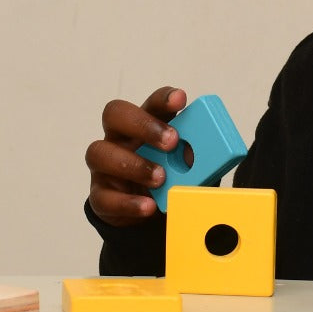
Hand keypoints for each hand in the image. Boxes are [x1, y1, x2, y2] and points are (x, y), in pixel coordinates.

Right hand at [85, 86, 187, 224]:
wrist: (147, 212)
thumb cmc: (167, 178)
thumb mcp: (184, 166)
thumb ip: (194, 158)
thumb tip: (214, 156)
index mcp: (145, 125)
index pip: (150, 103)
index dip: (164, 99)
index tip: (181, 99)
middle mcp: (120, 139)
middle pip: (115, 115)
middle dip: (143, 125)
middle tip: (171, 141)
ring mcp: (104, 166)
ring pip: (99, 152)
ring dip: (133, 164)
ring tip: (160, 178)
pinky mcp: (100, 195)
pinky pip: (103, 196)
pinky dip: (128, 202)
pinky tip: (148, 206)